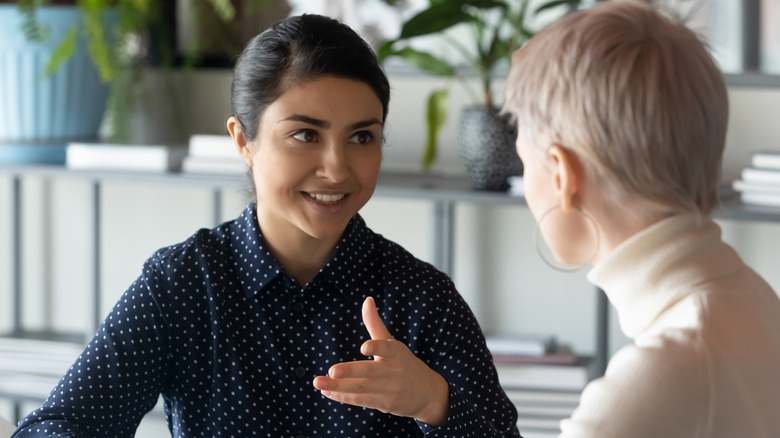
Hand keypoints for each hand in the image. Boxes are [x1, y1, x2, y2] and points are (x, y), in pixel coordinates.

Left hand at [312, 297, 449, 425]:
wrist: (428, 394)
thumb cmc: (404, 364)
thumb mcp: (393, 344)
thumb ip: (375, 324)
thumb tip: (367, 300)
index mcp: (396, 352)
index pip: (387, 348)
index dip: (376, 347)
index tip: (364, 347)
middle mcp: (393, 371)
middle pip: (369, 371)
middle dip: (350, 372)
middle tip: (332, 371)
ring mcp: (389, 389)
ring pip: (361, 388)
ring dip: (338, 387)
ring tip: (319, 383)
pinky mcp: (384, 404)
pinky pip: (361, 400)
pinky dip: (343, 397)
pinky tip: (328, 393)